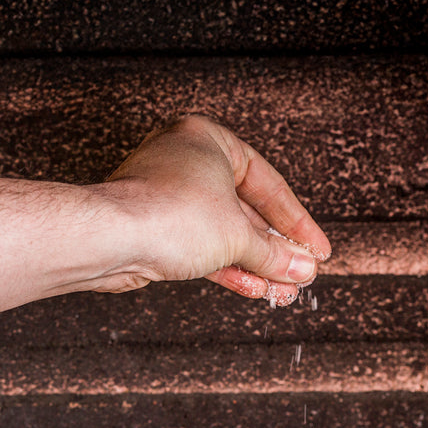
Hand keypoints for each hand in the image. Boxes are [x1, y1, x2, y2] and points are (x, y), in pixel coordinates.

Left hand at [100, 114, 329, 305]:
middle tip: (300, 272)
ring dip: (253, 263)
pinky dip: (226, 268)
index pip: (266, 183)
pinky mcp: (153, 229)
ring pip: (221, 233)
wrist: (111, 239)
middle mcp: (185, 162)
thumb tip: (301, 268)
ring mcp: (167, 196)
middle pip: (243, 209)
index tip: (316, 248)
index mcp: (208, 139)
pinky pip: (199, 248)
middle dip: (273, 248)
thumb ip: (273, 253)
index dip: (296, 221)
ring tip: (282, 288)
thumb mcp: (237, 236)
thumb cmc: (168, 215)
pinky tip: (253, 288)